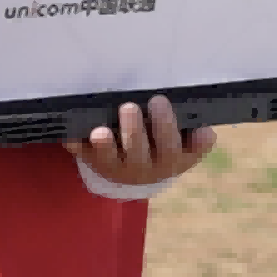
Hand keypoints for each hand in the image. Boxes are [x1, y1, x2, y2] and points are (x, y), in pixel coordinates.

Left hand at [70, 95, 216, 185]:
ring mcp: (115, 166)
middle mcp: (143, 169)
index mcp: (170, 161)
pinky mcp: (92, 161)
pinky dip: (74, 144)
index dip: (172, 130)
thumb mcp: (185, 146)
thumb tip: (206, 131)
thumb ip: (195, 139)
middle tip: (131, 107)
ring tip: (101, 131)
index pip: (175, 149)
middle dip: (135, 131)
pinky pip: (81, 154)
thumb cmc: (165, 145)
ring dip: (105, 146)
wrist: (139, 171)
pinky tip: (70, 135)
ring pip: (109, 159)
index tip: (165, 105)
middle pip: (140, 152)